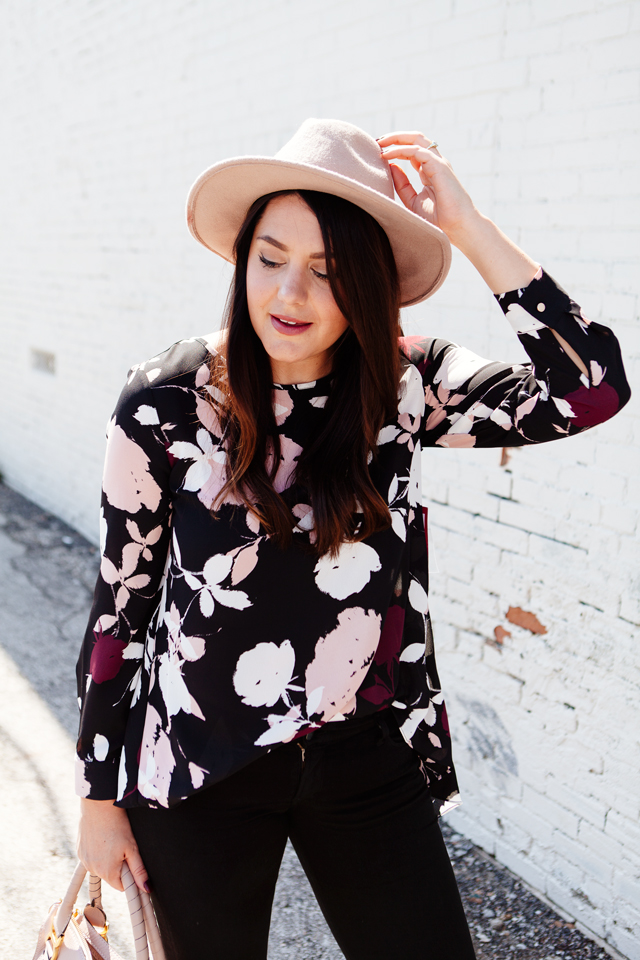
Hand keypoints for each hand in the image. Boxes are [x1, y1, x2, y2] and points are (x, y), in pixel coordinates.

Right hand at [77, 798, 148, 892]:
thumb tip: (146, 889)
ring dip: (107, 860)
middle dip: (118, 866)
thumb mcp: (132, 848)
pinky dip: (98, 852)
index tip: (132, 862)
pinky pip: (91, 858)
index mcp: (107, 872)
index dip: (129, 876)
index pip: (121, 886)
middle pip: (111, 876)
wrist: (98, 805)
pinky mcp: (80, 851)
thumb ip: (139, 871)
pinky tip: (103, 838)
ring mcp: (84, 860)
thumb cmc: (118, 825)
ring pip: (100, 867)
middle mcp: (93, 869)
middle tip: (124, 847)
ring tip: (113, 841)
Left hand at [378, 130, 539, 293]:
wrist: (457, 228)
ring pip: (417, 139)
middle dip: (395, 137)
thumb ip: (402, 185)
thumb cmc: (439, 219)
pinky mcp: (440, 167)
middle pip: (415, 139)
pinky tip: (388, 155)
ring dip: (397, 138)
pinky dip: (401, 150)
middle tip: (377, 141)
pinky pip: (418, 151)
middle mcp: (435, 163)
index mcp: (429, 170)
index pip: (412, 150)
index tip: (378, 151)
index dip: (395, 148)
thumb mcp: (413, 202)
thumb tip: (390, 166)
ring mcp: (439, 163)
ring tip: (380, 143)